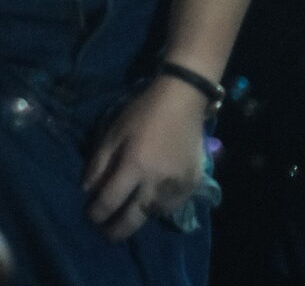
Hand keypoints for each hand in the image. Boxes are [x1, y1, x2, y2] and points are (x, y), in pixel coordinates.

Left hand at [83, 75, 207, 242]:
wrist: (184, 96)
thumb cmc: (145, 111)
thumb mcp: (114, 132)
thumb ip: (99, 163)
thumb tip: (88, 191)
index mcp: (135, 165)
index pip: (109, 202)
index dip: (96, 213)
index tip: (92, 215)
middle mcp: (156, 180)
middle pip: (133, 219)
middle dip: (116, 230)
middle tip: (107, 232)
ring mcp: (177, 183)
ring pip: (154, 215)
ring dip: (140, 217)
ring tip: (131, 214)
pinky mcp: (193, 180)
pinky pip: (174, 205)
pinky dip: (161, 207)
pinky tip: (154, 202)